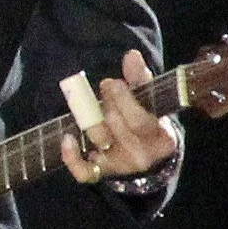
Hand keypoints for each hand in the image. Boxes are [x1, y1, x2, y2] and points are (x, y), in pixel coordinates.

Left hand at [61, 49, 180, 183]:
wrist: (149, 155)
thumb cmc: (148, 120)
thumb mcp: (150, 100)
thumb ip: (141, 78)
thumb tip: (131, 55)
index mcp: (161, 137)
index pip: (140, 120)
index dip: (123, 100)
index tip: (112, 82)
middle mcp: (143, 154)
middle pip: (118, 127)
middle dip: (107, 104)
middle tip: (105, 86)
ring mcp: (122, 165)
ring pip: (100, 141)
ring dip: (91, 121)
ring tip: (90, 106)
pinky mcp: (104, 173)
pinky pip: (85, 172)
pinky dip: (72, 157)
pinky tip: (67, 139)